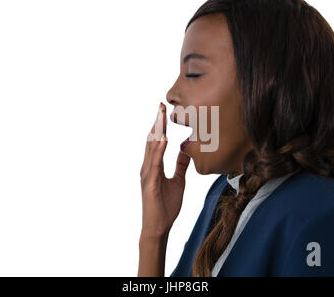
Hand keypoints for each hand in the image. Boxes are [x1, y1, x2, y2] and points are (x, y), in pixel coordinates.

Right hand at [139, 102, 190, 238]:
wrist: (158, 227)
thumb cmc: (166, 206)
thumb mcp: (178, 181)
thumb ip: (180, 165)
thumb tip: (187, 150)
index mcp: (153, 166)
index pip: (156, 142)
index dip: (160, 126)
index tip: (164, 110)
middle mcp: (147, 167)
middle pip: (152, 140)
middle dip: (157, 123)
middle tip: (161, 105)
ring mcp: (147, 175)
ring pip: (151, 149)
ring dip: (157, 132)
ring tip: (161, 116)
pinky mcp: (149, 183)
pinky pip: (155, 164)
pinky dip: (158, 150)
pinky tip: (163, 139)